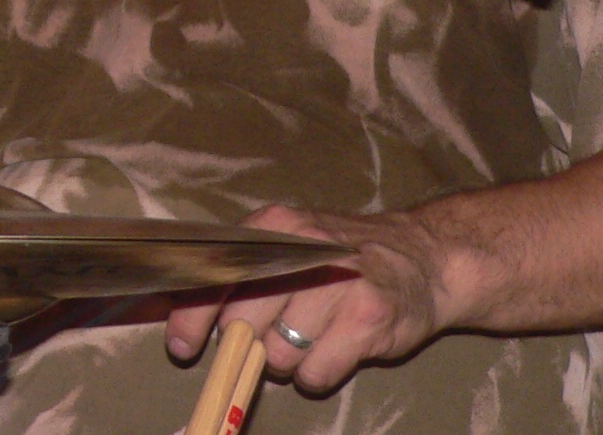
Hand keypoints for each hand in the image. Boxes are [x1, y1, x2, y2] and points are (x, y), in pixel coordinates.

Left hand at [165, 204, 461, 394]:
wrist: (423, 258)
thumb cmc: (340, 259)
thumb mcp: (289, 246)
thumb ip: (241, 274)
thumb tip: (179, 314)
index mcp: (274, 228)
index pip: (218, 276)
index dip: (192, 316)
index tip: (181, 347)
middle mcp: (302, 250)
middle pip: (244, 323)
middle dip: (248, 342)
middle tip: (271, 334)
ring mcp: (337, 284)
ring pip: (280, 355)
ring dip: (288, 359)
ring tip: (312, 334)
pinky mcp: (367, 318)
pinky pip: (316, 373)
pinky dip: (318, 373)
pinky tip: (335, 349)